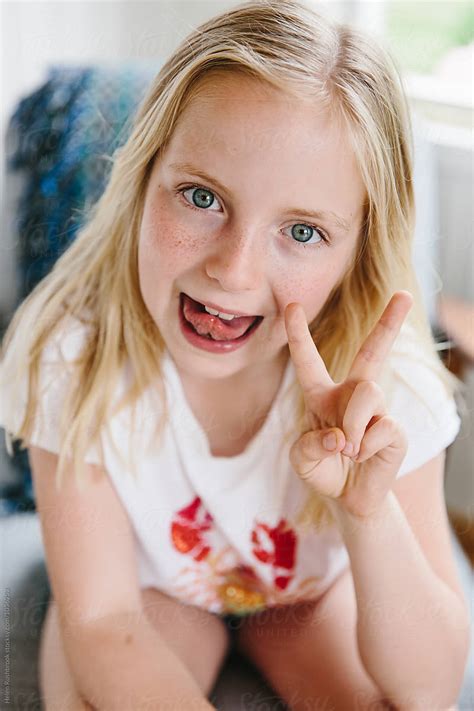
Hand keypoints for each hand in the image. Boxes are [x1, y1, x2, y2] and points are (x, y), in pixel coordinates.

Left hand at [284, 291, 413, 519]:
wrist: (348, 497)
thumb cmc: (322, 470)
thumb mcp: (301, 459)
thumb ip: (310, 446)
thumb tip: (343, 437)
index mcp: (322, 395)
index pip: (308, 360)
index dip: (298, 333)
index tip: (291, 304)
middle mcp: (352, 394)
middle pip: (373, 351)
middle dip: (389, 323)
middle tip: (405, 295)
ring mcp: (377, 410)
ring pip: (368, 392)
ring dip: (353, 424)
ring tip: (349, 450)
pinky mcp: (394, 429)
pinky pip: (381, 426)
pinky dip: (365, 447)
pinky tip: (363, 457)